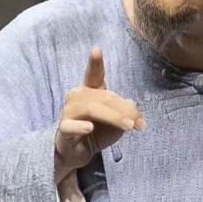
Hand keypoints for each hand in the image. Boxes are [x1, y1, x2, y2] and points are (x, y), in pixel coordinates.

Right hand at [54, 46, 146, 183]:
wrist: (79, 152)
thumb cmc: (97, 131)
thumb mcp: (117, 121)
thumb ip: (126, 112)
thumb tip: (134, 108)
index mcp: (90, 90)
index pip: (94, 74)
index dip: (95, 63)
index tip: (96, 49)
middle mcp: (78, 96)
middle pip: (104, 97)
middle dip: (123, 109)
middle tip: (138, 122)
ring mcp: (69, 112)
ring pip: (92, 109)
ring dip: (113, 118)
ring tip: (128, 127)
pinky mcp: (64, 129)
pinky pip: (72, 126)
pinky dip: (81, 126)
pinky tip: (90, 127)